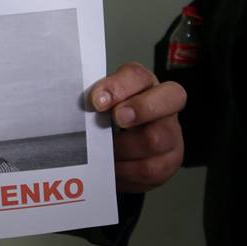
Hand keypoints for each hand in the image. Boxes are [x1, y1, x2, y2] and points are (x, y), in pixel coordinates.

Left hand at [89, 62, 185, 192]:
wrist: (124, 150)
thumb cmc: (110, 120)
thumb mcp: (102, 104)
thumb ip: (95, 102)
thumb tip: (75, 109)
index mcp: (143, 83)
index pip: (138, 75)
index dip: (118, 86)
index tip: (96, 101)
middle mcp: (164, 104)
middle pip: (169, 99)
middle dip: (140, 109)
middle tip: (115, 119)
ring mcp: (171, 133)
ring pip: (156, 139)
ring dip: (124, 147)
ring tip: (103, 152)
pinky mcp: (169, 161)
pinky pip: (149, 168)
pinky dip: (125, 170)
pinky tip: (111, 167)